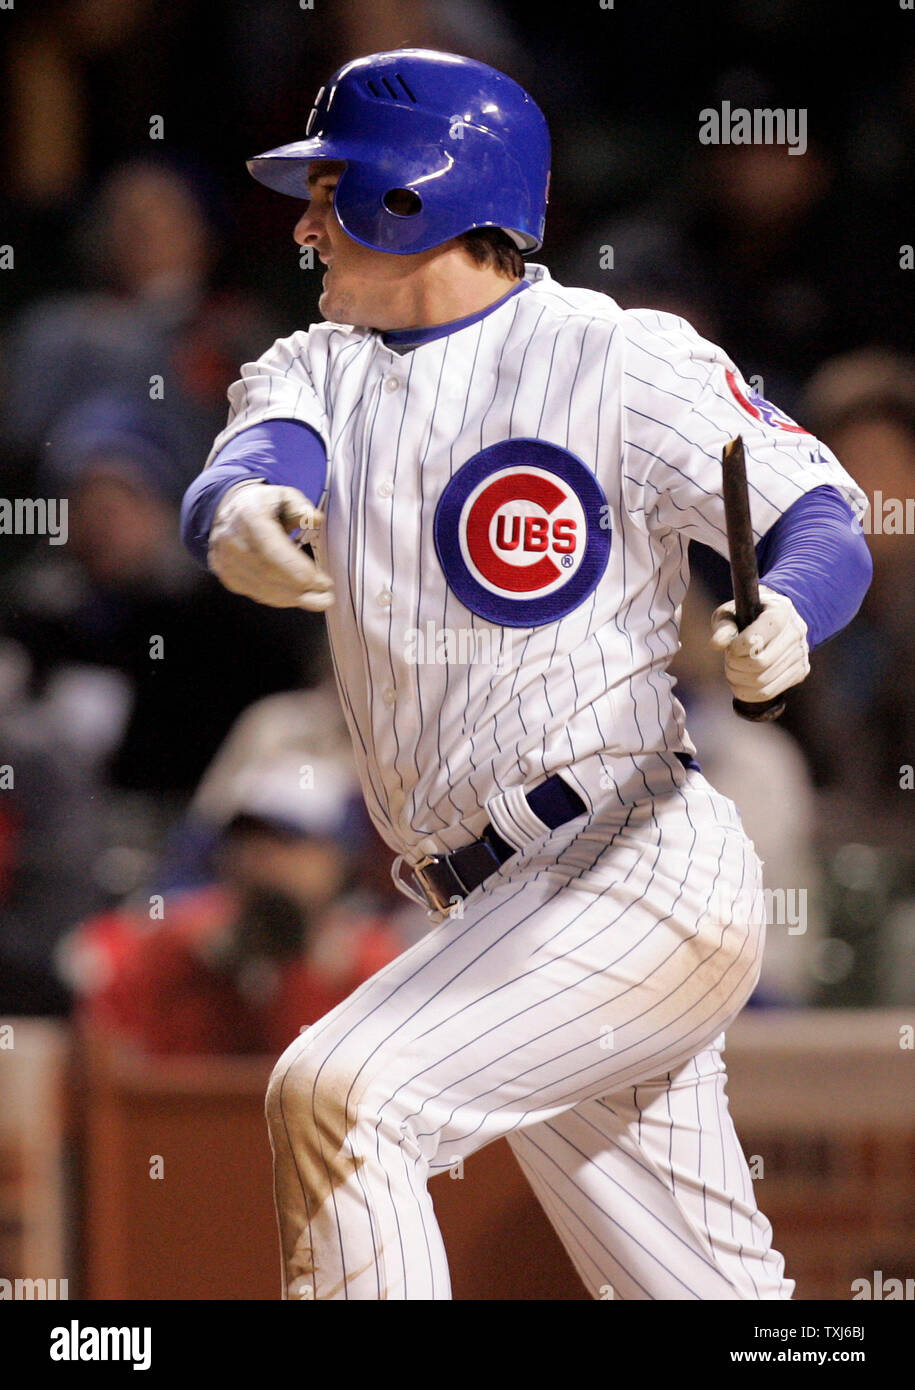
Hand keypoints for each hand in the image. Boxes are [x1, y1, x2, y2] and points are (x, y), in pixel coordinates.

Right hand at [207, 481, 333, 609]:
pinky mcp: (227, 575)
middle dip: (301, 590)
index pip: (275, 552)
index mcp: (249, 517)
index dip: (300, 571)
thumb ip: (301, 507)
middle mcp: (232, 541)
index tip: (324, 582)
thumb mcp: (284, 495)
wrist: (228, 512)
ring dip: (292, 599)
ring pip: (262, 589)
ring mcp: (226, 562)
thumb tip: (316, 519)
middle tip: (326, 598)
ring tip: (316, 600)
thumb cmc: (263, 505)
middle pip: (269, 575)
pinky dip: (278, 599)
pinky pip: (255, 593)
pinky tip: (296, 598)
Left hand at [709, 584, 808, 702]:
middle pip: (760, 663)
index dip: (737, 648)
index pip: (757, 638)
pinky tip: (740, 683)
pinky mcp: (800, 672)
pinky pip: (769, 692)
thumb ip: (724, 626)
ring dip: (738, 680)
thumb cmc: (748, 615)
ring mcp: (801, 654)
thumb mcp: (732, 613)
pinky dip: (747, 692)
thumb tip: (716, 644)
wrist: (777, 623)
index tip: (731, 647)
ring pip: (762, 681)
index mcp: (781, 611)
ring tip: (732, 670)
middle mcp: (796, 632)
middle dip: (735, 665)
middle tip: (729, 660)